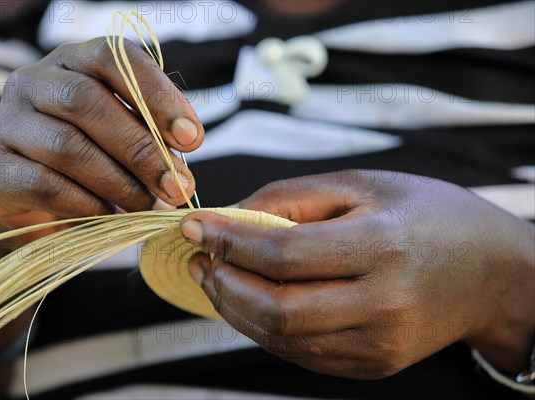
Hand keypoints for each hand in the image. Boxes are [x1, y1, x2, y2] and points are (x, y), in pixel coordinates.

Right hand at [0, 37, 202, 230]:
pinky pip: (44, 184)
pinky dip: (87, 203)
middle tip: (178, 186)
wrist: (26, 196)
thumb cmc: (88, 157)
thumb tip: (183, 164)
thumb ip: (150, 137)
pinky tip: (110, 213)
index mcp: (73, 62)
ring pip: (67, 146)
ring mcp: (6, 123)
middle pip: (87, 103)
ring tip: (149, 206)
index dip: (157, 96)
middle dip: (141, 149)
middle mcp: (33, 82)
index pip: (114, 58)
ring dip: (119, 182)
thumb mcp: (122, 136)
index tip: (193, 139)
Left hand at [180, 171, 534, 378]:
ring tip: (216, 278)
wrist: (489, 271)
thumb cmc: (427, 215)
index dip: (228, 242)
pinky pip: (302, 353)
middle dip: (224, 285)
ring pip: (283, 338)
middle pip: (276, 309)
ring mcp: (379, 344)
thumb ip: (293, 199)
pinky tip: (252, 301)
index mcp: (382, 247)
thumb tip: (231, 217)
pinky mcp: (373, 365)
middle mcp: (383, 305)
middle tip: (199, 259)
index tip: (195, 227)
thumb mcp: (363, 185)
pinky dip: (265, 328)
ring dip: (237, 310)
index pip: (283, 255)